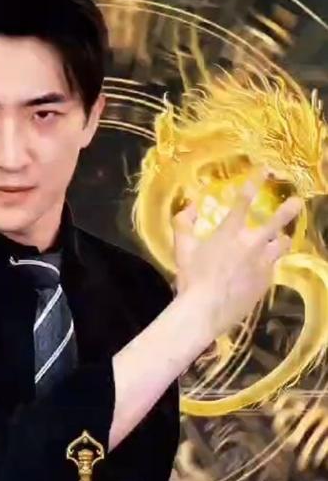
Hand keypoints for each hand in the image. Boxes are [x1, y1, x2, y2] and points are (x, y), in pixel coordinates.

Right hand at [172, 170, 301, 339]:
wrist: (206, 310)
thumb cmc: (192, 278)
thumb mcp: (181, 249)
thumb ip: (183, 223)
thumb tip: (191, 205)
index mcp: (229, 232)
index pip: (243, 201)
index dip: (254, 182)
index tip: (264, 170)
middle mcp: (251, 244)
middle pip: (276, 222)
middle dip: (289, 210)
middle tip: (298, 201)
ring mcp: (262, 264)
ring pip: (282, 246)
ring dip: (282, 240)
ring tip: (282, 239)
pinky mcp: (266, 282)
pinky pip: (273, 268)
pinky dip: (269, 264)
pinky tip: (262, 268)